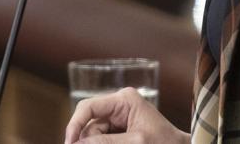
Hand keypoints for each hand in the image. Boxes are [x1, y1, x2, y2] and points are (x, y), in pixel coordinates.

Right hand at [64, 87, 188, 143]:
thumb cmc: (164, 143)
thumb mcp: (135, 143)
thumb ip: (106, 143)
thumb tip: (77, 143)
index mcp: (124, 100)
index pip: (88, 107)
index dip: (74, 124)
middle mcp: (118, 105)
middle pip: (90, 124)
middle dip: (87, 141)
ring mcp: (118, 118)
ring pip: (94, 135)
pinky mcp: (120, 131)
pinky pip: (102, 140)